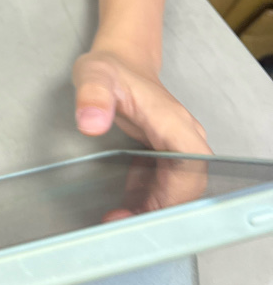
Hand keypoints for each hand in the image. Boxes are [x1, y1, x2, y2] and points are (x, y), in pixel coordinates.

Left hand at [73, 50, 211, 215]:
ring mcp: (176, 146)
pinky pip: (165, 185)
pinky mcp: (165, 154)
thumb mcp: (94, 75)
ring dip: (154, 209)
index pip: (193, 168)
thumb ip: (93, 96)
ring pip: (179, 189)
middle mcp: (183, 137)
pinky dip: (148, 200)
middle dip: (162, 210)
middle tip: (124, 225)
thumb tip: (92, 123)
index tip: (146, 212)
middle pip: (189, 185)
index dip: (175, 196)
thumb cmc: (111, 67)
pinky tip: (124, 208)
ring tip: (119, 221)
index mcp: (173, 122)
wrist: (120, 60)